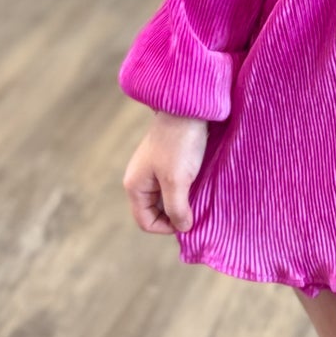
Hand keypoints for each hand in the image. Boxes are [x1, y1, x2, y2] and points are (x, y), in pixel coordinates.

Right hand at [123, 110, 208, 234]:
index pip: (146, 222)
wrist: (188, 109)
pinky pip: (175, 186)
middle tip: (197, 208)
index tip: (188, 218)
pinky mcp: (168, 163)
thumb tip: (182, 227)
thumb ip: (176, 208)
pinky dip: (187, 190)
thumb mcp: (177, 181)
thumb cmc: (179, 144)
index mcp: (135, 186)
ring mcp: (154, 171)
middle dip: (176, 215)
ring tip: (200, 196)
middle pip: (156, 212)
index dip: (166, 227)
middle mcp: (141, 181)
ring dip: (184, 202)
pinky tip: (200, 185)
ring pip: (167, 199)